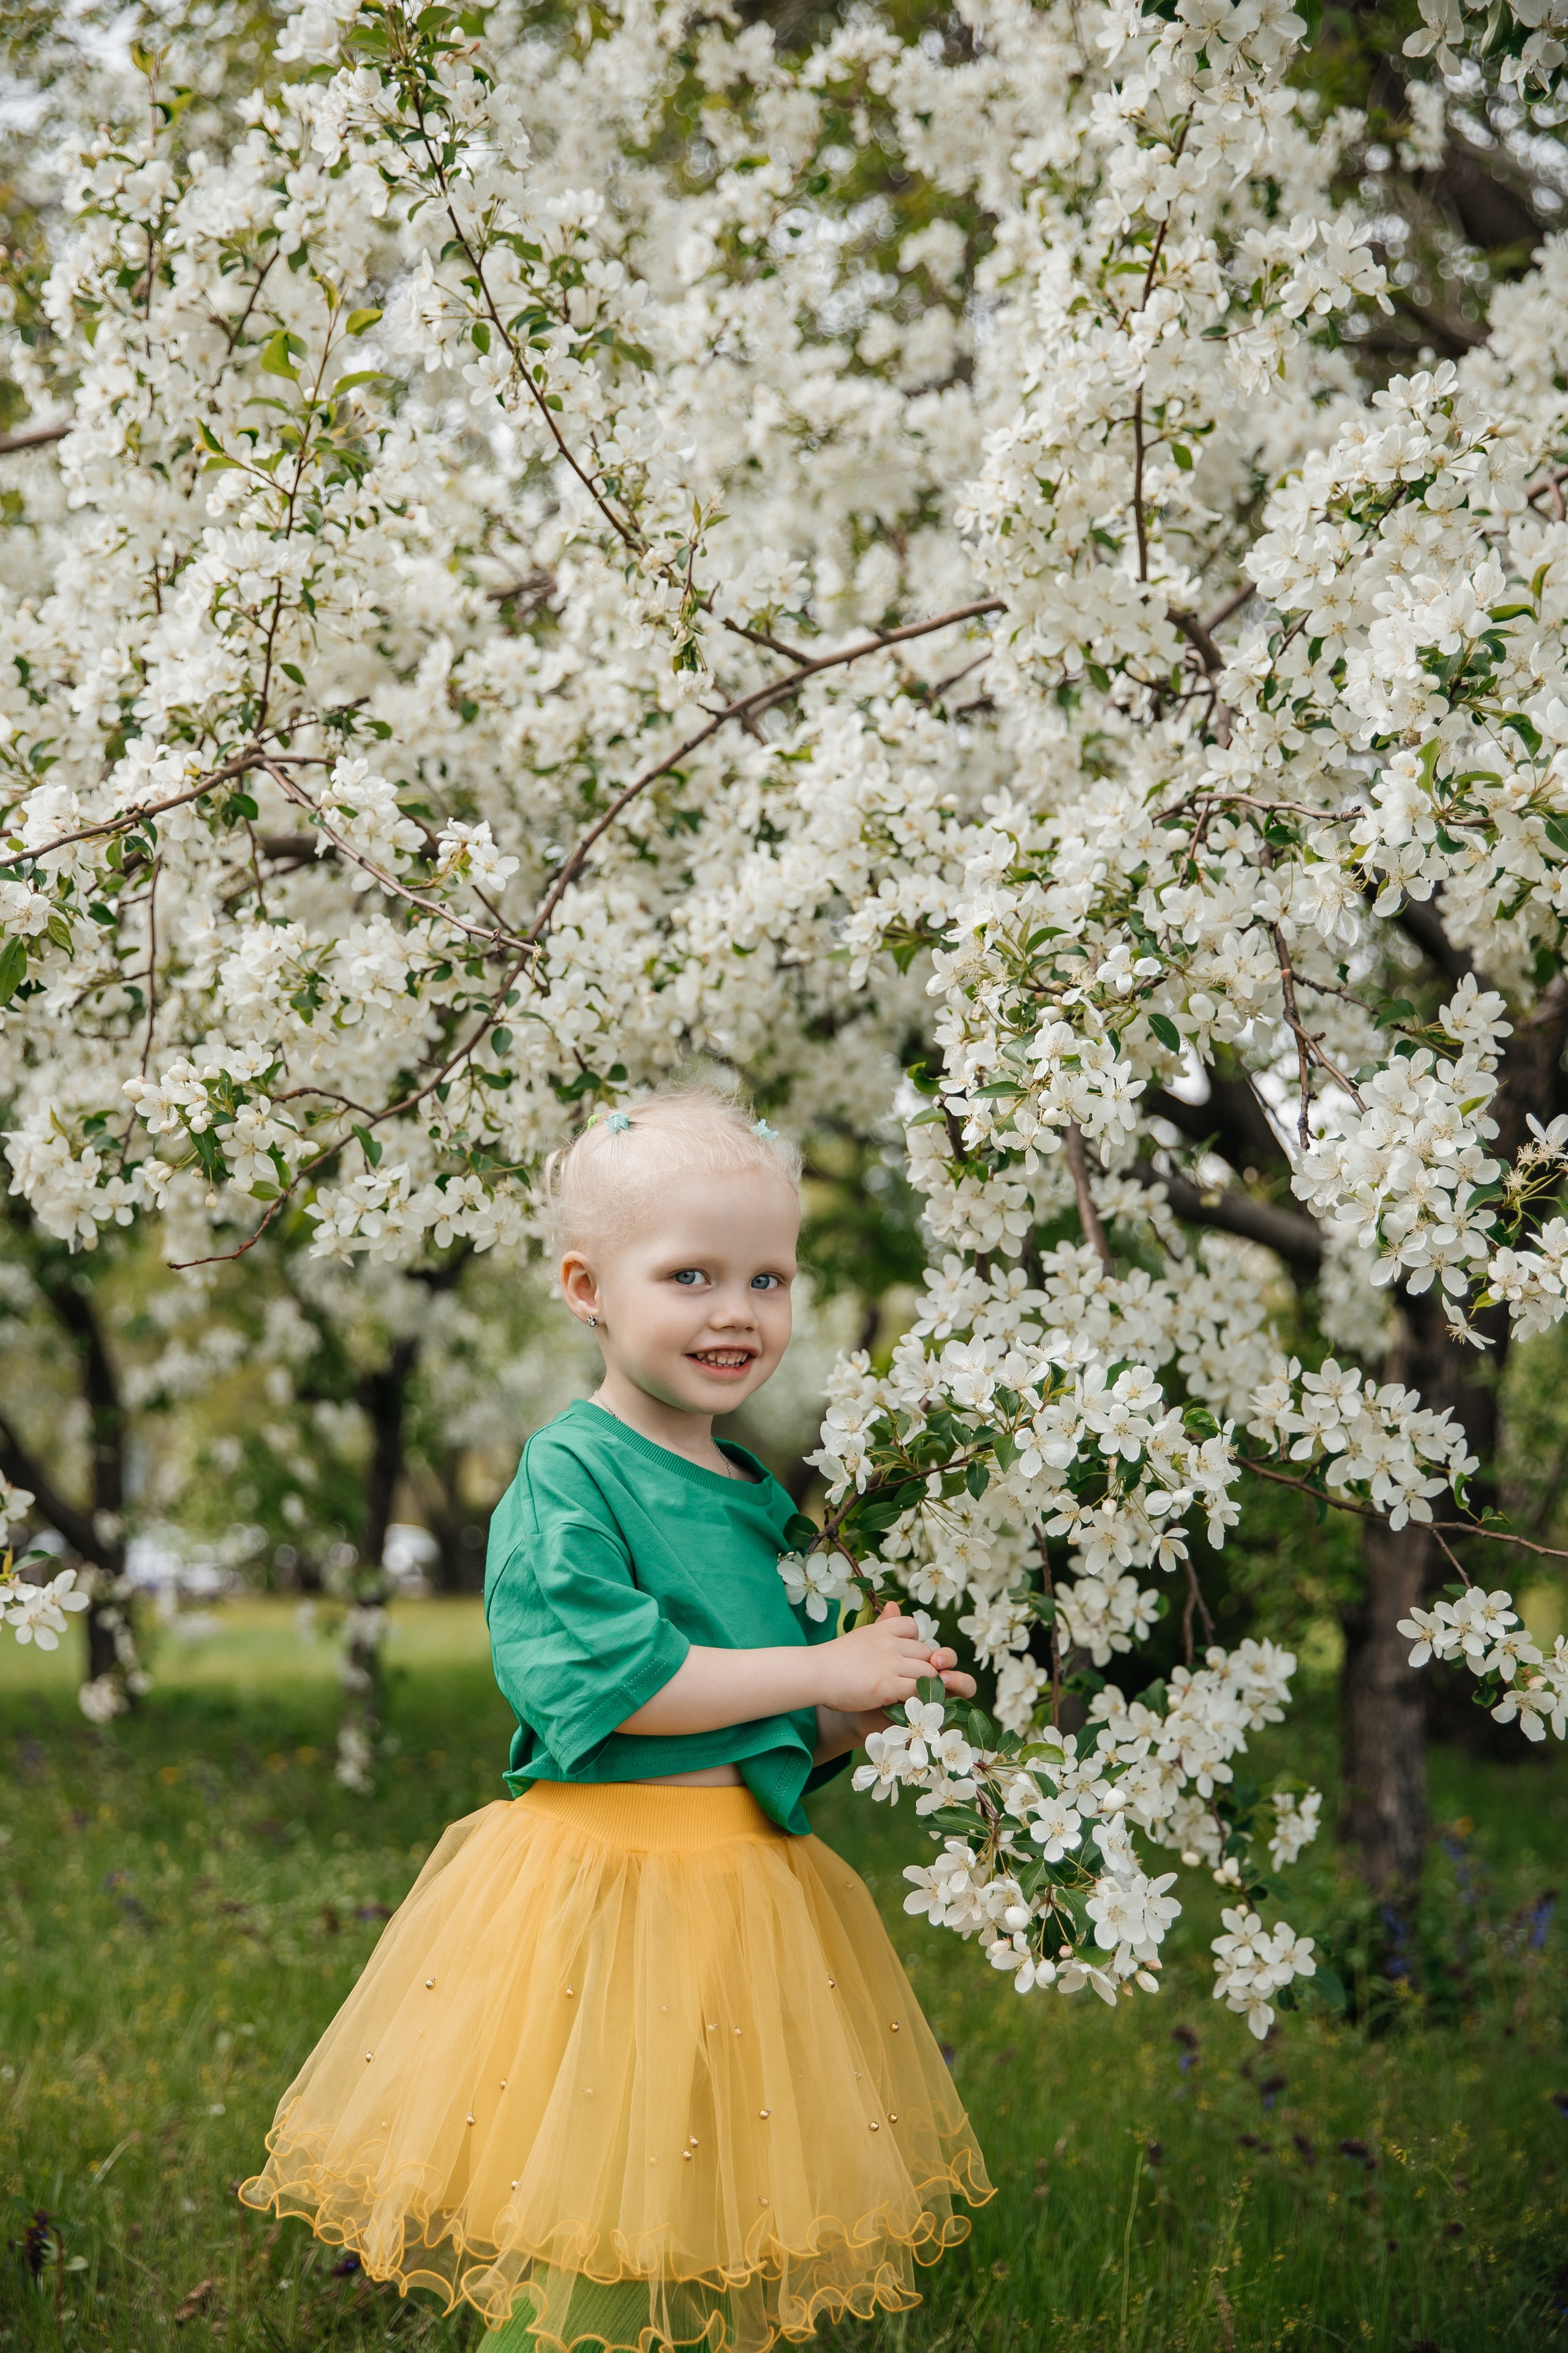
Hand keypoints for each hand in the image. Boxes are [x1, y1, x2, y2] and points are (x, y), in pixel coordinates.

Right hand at [814, 1600, 976, 1716]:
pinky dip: (919, 1699)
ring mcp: (889, 1664)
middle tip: (913, 1683)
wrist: (814, 1673)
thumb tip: (894, 1604)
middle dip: (924, 1667)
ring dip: (925, 1686)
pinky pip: (917, 1691)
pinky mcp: (887, 1686)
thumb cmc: (833, 1660)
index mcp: (881, 1630)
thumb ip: (881, 1625)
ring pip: (928, 1672)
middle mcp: (889, 1643)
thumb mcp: (860, 1636)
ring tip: (915, 1698)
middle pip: (926, 1652)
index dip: (914, 1642)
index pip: (912, 1626)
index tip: (904, 1657)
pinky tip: (909, 1706)